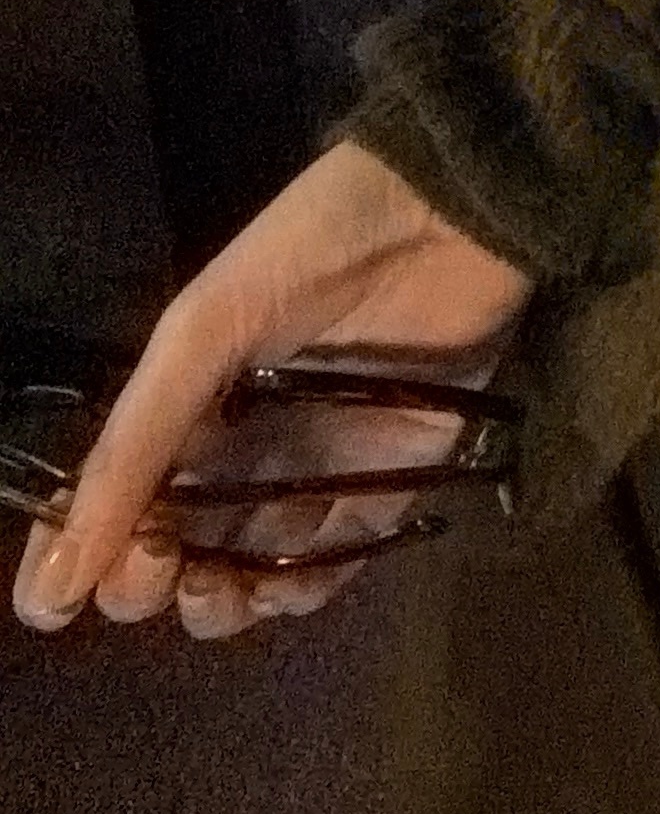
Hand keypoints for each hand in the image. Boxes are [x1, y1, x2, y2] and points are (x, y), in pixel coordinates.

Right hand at [11, 140, 534, 644]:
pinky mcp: (389, 482)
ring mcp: (314, 471)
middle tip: (158, 564)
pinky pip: (335, 563)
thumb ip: (135, 445)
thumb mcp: (203, 330)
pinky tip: (283, 587)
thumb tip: (58, 577)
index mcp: (186, 405)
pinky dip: (302, 591)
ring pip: (247, 572)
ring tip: (215, 586)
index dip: (78, 555)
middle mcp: (241, 447)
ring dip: (219, 602)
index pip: (114, 500)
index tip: (57, 599)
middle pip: (174, 550)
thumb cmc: (312, 251)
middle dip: (148, 582)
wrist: (447, 211)